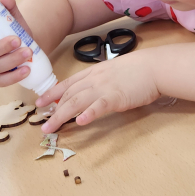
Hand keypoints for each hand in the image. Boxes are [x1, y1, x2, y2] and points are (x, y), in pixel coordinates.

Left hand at [36, 49, 160, 132]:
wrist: (154, 67)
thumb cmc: (138, 69)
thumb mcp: (114, 71)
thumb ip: (102, 80)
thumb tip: (93, 91)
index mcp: (94, 72)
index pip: (68, 83)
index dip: (52, 93)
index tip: (40, 102)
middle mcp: (95, 79)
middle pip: (68, 95)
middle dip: (53, 110)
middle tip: (43, 125)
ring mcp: (104, 88)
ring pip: (76, 102)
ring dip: (61, 116)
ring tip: (50, 128)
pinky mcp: (116, 97)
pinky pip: (98, 106)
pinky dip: (88, 114)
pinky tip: (79, 122)